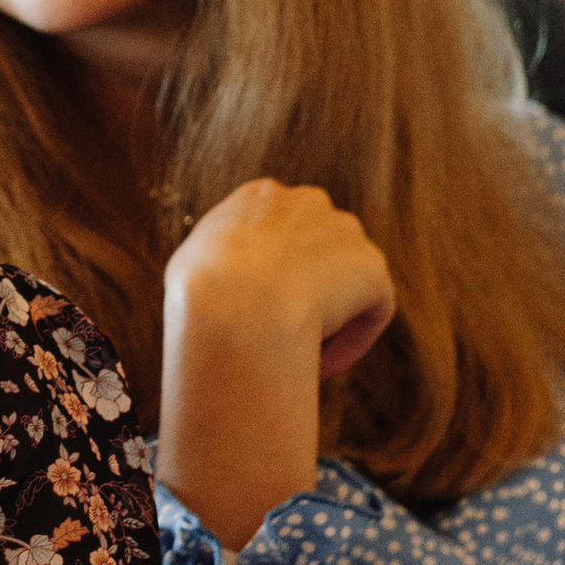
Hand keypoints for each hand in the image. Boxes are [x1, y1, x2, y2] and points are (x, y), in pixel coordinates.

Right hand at [167, 178, 396, 385]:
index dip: (271, 275)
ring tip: (304, 357)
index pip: (278, 233)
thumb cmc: (199, 292)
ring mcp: (345, 232)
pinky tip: (321, 367)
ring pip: (347, 282)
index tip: (259, 309)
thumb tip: (224, 288)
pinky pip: (368, 311)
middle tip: (287, 331)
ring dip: (331, 319)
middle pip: (318, 250)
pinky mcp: (373, 269)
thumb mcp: (191, 263)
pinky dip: (349, 343)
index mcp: (261, 197)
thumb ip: (219, 262)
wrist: (233, 303)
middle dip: (309, 288)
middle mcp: (308, 202)